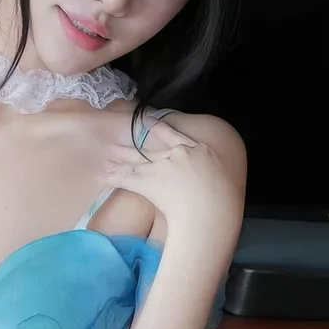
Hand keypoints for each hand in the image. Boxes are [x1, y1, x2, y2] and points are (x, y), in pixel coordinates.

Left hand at [97, 112, 241, 243]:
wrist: (211, 208)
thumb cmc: (222, 197)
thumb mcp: (222, 176)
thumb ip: (210, 171)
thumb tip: (205, 178)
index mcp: (196, 150)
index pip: (173, 135)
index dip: (158, 127)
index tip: (147, 120)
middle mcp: (175, 154)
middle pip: (148, 148)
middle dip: (132, 145)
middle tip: (117, 140)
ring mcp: (160, 167)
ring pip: (135, 161)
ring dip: (119, 159)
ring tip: (107, 156)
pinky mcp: (148, 182)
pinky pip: (126, 178)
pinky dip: (115, 177)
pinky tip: (105, 175)